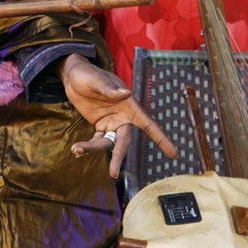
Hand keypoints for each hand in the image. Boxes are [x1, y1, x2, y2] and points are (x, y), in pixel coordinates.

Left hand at [58, 55, 177, 177]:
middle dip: (119, 157)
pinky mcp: (99, 126)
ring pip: (108, 143)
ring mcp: (111, 123)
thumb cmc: (88, 74)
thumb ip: (109, 89)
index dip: (161, 138)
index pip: (148, 124)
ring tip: (77, 150)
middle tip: (113, 173)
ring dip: (93, 149)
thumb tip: (126, 93)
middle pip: (125, 141)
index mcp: (129, 106)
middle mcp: (122, 117)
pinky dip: (87, 146)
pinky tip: (76, 149)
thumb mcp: (96, 80)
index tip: (173, 154)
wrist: (74, 75)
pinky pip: (96, 141)